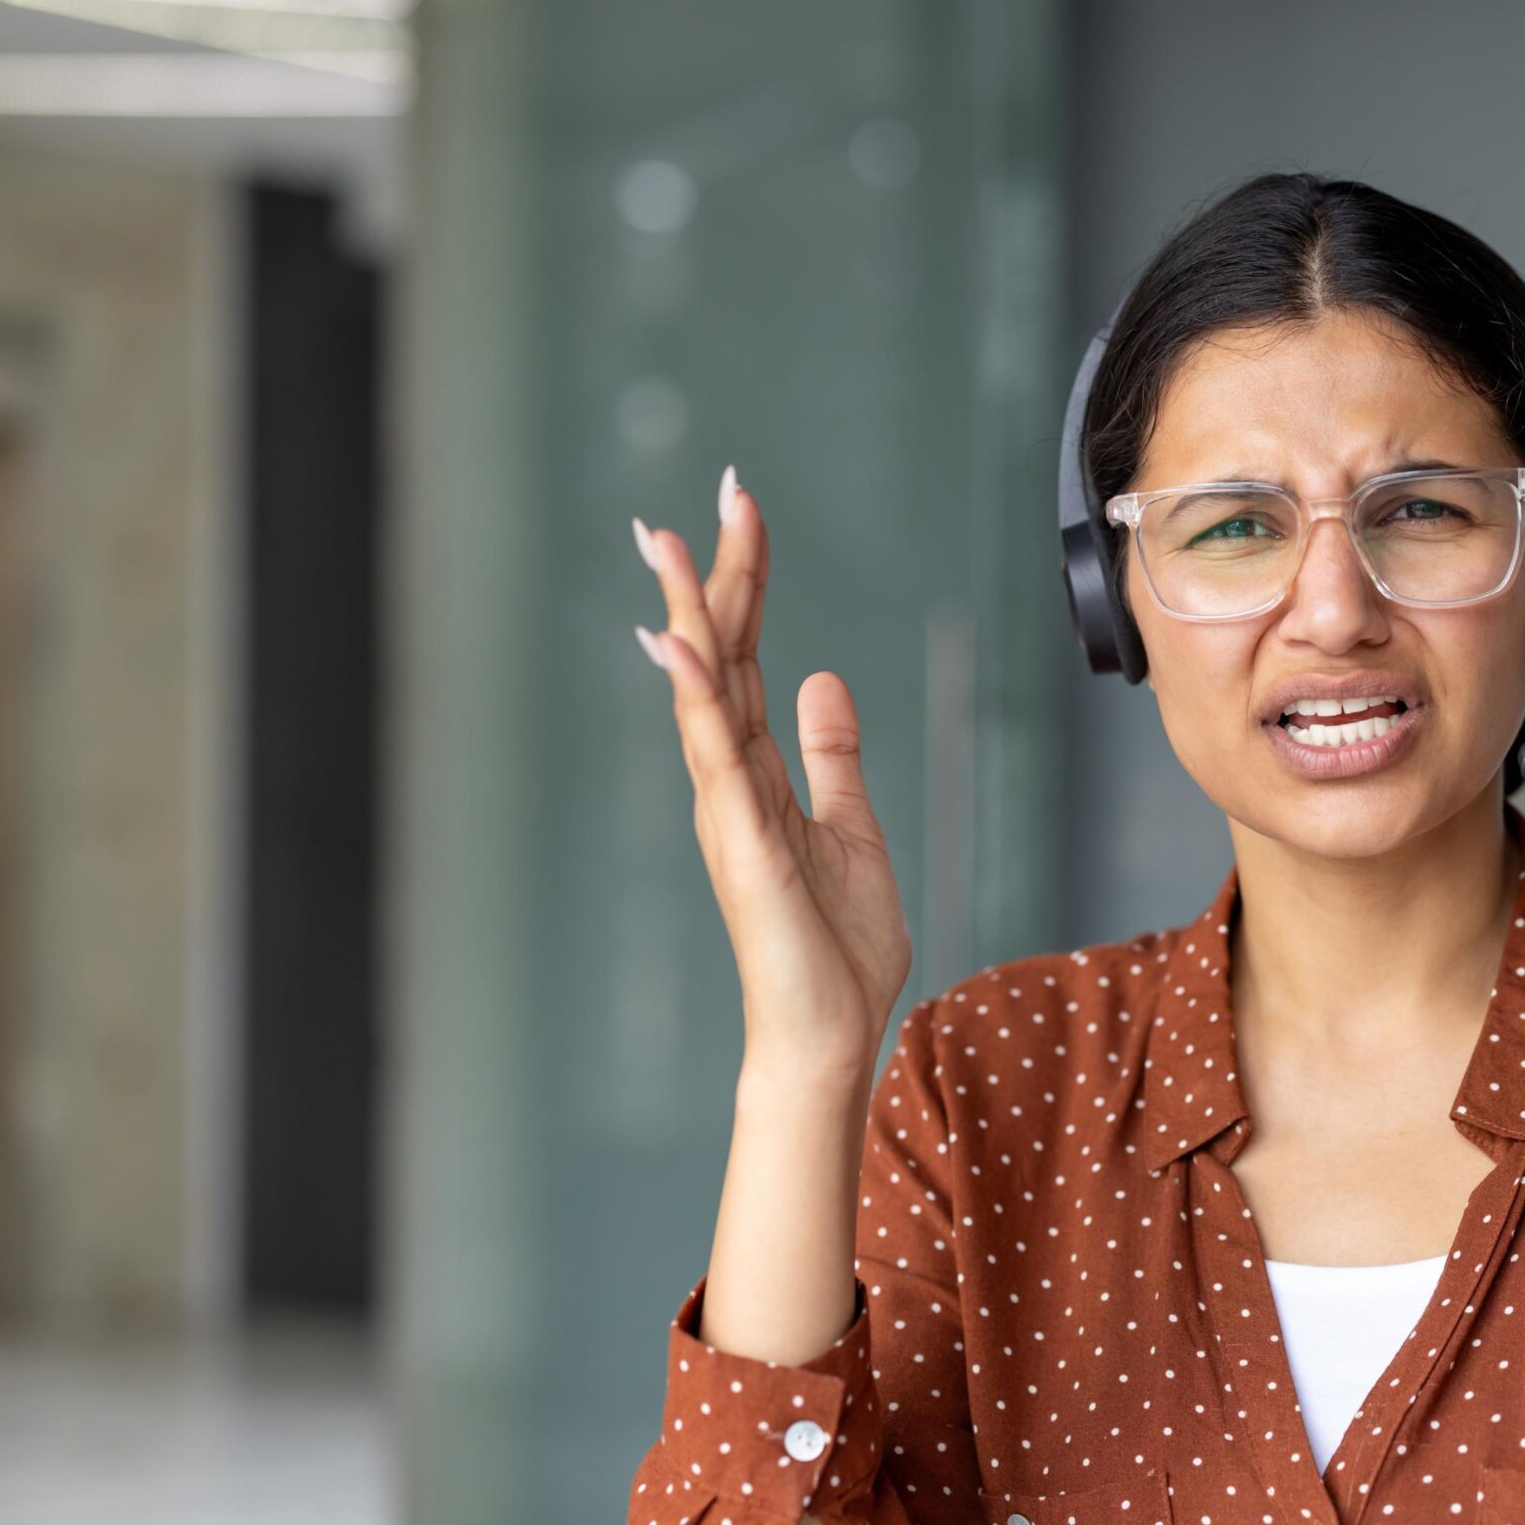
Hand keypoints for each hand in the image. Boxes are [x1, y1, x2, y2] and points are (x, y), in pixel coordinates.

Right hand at [633, 467, 911, 1067]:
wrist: (832, 1034)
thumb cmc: (837, 949)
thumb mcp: (854, 829)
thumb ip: (834, 757)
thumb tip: (825, 682)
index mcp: (760, 772)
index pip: (747, 656)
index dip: (748, 582)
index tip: (745, 511)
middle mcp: (731, 779)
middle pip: (721, 654)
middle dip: (718, 570)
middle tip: (720, 490)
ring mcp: (728, 808)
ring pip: (703, 690)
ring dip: (690, 612)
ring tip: (670, 542)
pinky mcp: (740, 841)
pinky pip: (714, 754)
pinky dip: (694, 694)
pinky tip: (679, 640)